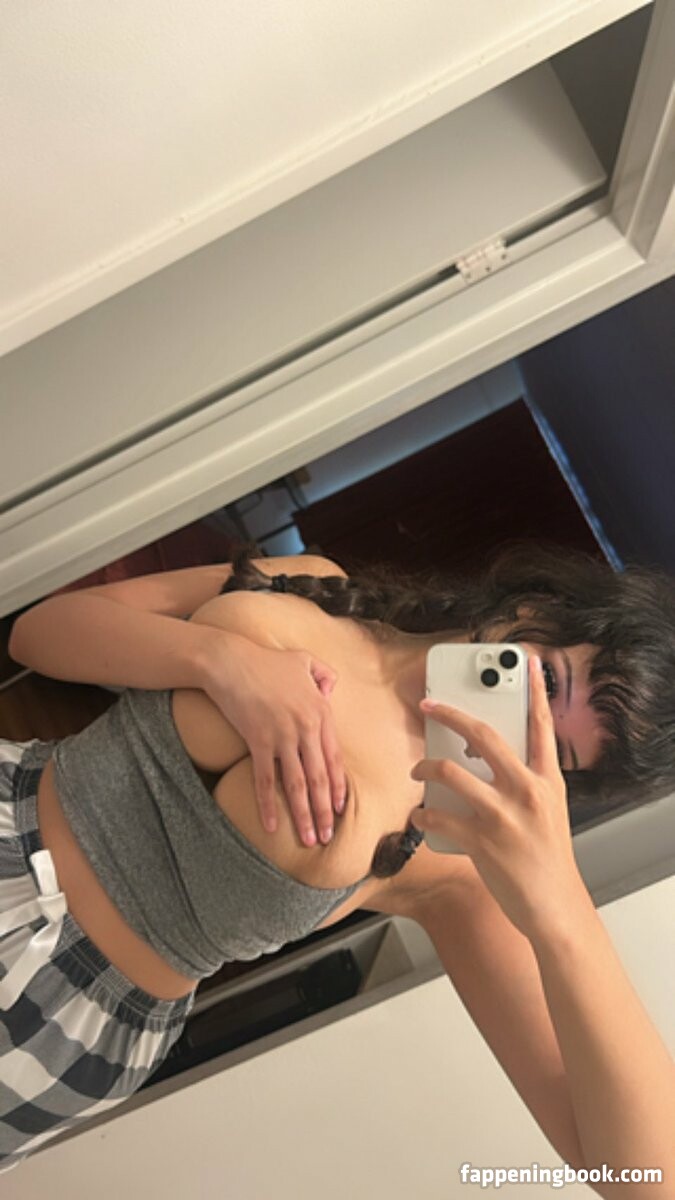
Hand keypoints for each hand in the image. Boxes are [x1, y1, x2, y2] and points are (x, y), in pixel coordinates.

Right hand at [200, 632, 345, 846]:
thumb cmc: (266, 661)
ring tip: (309, 839)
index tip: (340, 808)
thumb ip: (325, 675)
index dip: (338, 786)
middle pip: (319, 777)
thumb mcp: (304, 660)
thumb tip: (330, 692)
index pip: (334, 757)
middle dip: (325, 810)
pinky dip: (268, 805)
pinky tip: (271, 826)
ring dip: (304, 815)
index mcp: (321, 711)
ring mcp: (282, 736)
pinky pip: (264, 780)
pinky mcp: (258, 741)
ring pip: (297, 784)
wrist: (231, 661)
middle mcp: (306, 727)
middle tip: (327, 835)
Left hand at [409, 656, 591, 943]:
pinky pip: (440, 816)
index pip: (541, 726)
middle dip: (450, 714)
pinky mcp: (483, 841)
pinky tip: (419, 816)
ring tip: (418, 770)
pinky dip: (423, 814)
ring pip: (452, 772)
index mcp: (547, 780)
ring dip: (426, 768)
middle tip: (430, 705)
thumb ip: (526, 782)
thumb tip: (489, 759)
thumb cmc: (548, 858)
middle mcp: (528, 791)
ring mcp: (504, 816)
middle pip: (483, 736)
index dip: (534, 691)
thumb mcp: (549, 811)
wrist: (555, 906)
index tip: (529, 662)